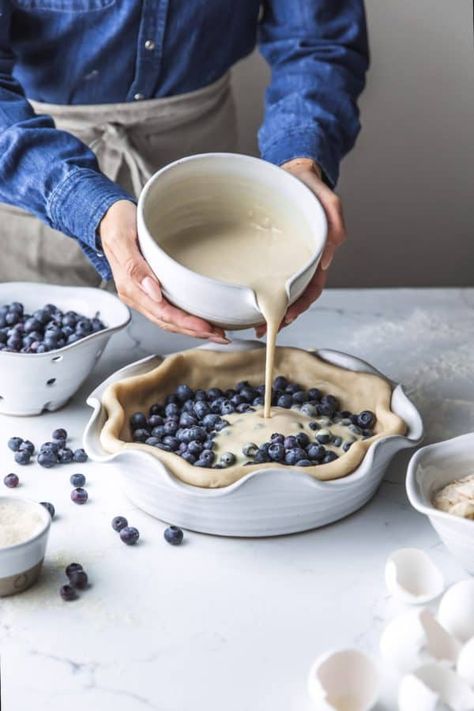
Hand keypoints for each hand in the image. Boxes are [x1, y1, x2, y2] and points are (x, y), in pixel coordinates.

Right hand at [99, 200, 228, 342]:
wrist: (107, 216)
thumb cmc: (116, 222)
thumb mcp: (121, 238)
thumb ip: (134, 266)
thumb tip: (152, 291)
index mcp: (130, 286)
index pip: (162, 313)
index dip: (186, 323)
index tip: (207, 327)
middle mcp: (137, 295)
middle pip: (168, 322)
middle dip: (195, 331)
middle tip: (220, 335)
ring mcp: (143, 294)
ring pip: (169, 320)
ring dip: (193, 329)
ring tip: (216, 332)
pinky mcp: (149, 290)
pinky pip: (168, 310)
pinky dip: (186, 319)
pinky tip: (200, 319)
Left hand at [255, 158, 345, 336]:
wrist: (291, 172)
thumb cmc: (310, 186)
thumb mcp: (326, 198)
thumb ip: (335, 219)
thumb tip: (329, 253)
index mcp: (315, 254)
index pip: (311, 288)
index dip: (301, 305)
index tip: (287, 318)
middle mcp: (298, 261)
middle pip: (292, 296)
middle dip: (279, 317)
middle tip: (261, 330)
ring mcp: (282, 258)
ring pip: (277, 290)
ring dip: (266, 309)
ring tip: (250, 324)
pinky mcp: (267, 253)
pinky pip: (262, 274)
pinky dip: (255, 290)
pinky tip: (241, 299)